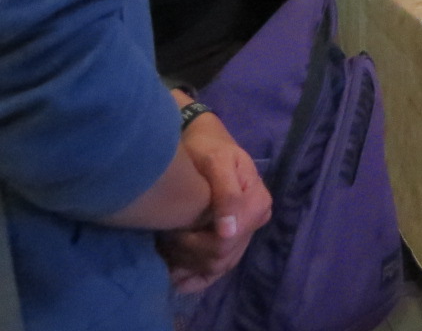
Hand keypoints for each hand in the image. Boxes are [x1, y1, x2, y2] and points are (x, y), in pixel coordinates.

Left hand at [158, 112, 271, 292]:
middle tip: (162, 241)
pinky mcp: (235, 240)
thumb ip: (226, 194)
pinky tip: (176, 278)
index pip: (226, 242)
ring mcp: (246, 232)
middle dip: (188, 255)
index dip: (195, 243)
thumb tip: (228, 233)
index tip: (169, 232)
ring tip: (164, 253)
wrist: (205, 143)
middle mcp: (257, 221)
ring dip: (188, 266)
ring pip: (218, 266)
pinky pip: (220, 269)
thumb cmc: (208, 148)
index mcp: (258, 203)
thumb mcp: (217, 162)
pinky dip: (197, 278)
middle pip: (222, 257)